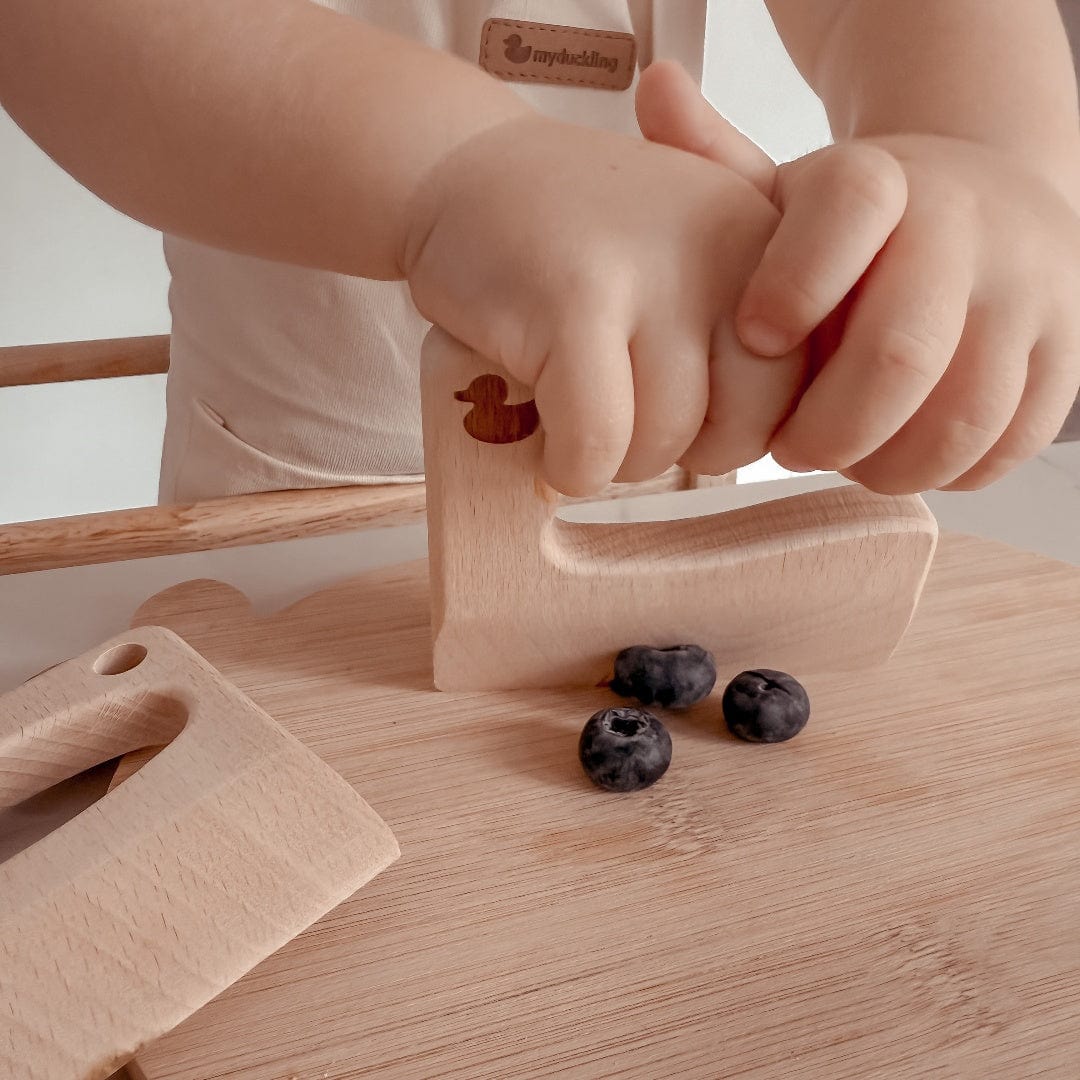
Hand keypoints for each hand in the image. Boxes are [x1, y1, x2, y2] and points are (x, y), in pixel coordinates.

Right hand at [403, 112, 807, 495]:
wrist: (467, 173)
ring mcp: (653, 269)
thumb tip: (779, 448)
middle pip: (744, 427)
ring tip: (574, 416)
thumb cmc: (578, 248)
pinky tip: (544, 439)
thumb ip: (741, 343)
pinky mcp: (576, 300)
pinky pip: (597, 441)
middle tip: (624, 425)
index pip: (796, 396)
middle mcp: (732, 245)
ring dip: (613, 462)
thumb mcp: (688, 269)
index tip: (669, 403)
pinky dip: (568, 464)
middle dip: (681, 453)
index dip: (726, 430)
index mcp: (773, 242)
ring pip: (667, 441)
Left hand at [637, 60, 1079, 493]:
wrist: (980, 217)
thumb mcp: (783, 195)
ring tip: (845, 455)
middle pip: (901, 355)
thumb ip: (717, 163)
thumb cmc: (850, 233)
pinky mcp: (1068, 356)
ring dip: (884, 464)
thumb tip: (655, 87)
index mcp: (886, 179)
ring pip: (960, 418)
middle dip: (827, 429)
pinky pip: (1006, 446)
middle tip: (789, 446)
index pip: (850, 209)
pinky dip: (942, 470)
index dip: (792, 286)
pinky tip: (899, 451)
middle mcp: (973, 224)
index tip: (755, 337)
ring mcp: (1033, 292)